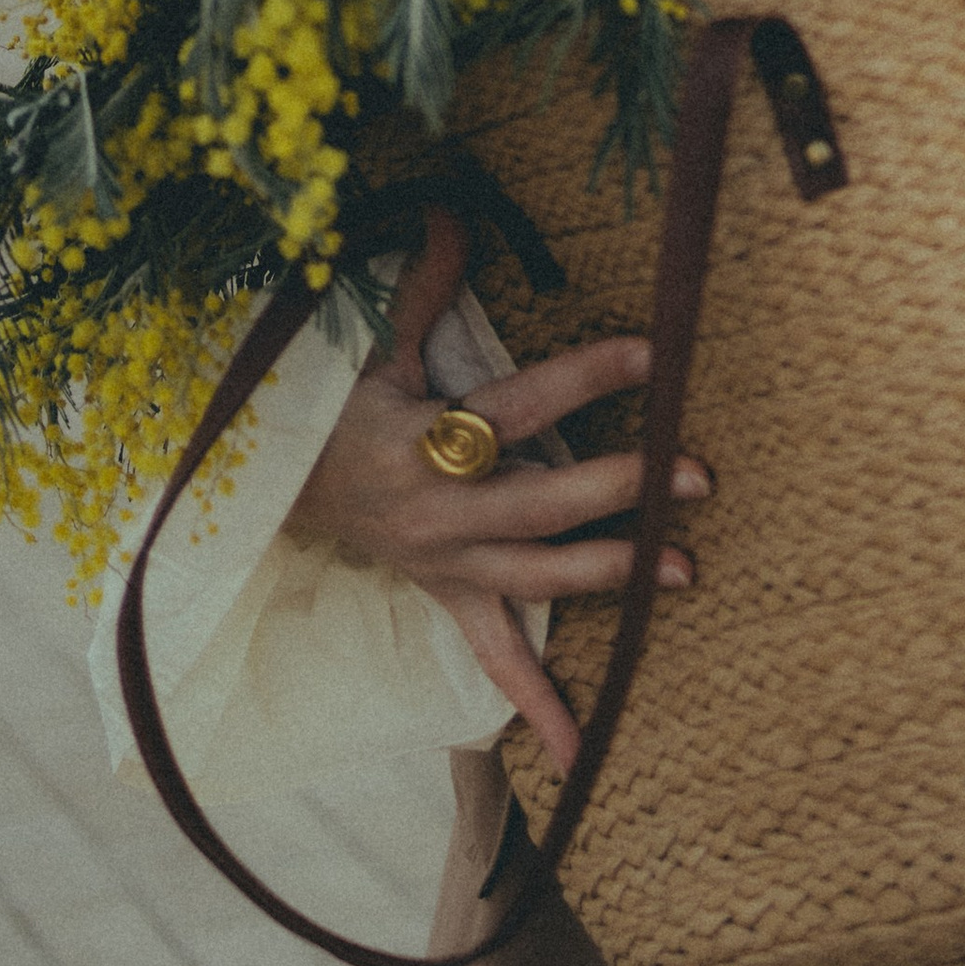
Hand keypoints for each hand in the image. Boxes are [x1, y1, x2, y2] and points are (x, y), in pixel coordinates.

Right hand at [287, 214, 705, 775]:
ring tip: (684, 570)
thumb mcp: (370, 345)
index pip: (522, 405)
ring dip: (613, 573)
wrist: (268, 492)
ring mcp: (448, 563)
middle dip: (625, 485)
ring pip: (539, 573)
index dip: (589, 375)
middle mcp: (440, 511)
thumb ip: (421, 286)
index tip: (655, 351)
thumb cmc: (330, 408)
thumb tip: (449, 210)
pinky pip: (495, 660)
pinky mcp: (450, 596)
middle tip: (696, 474)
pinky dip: (539, 708)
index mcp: (424, 439)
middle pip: (546, 499)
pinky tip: (582, 755)